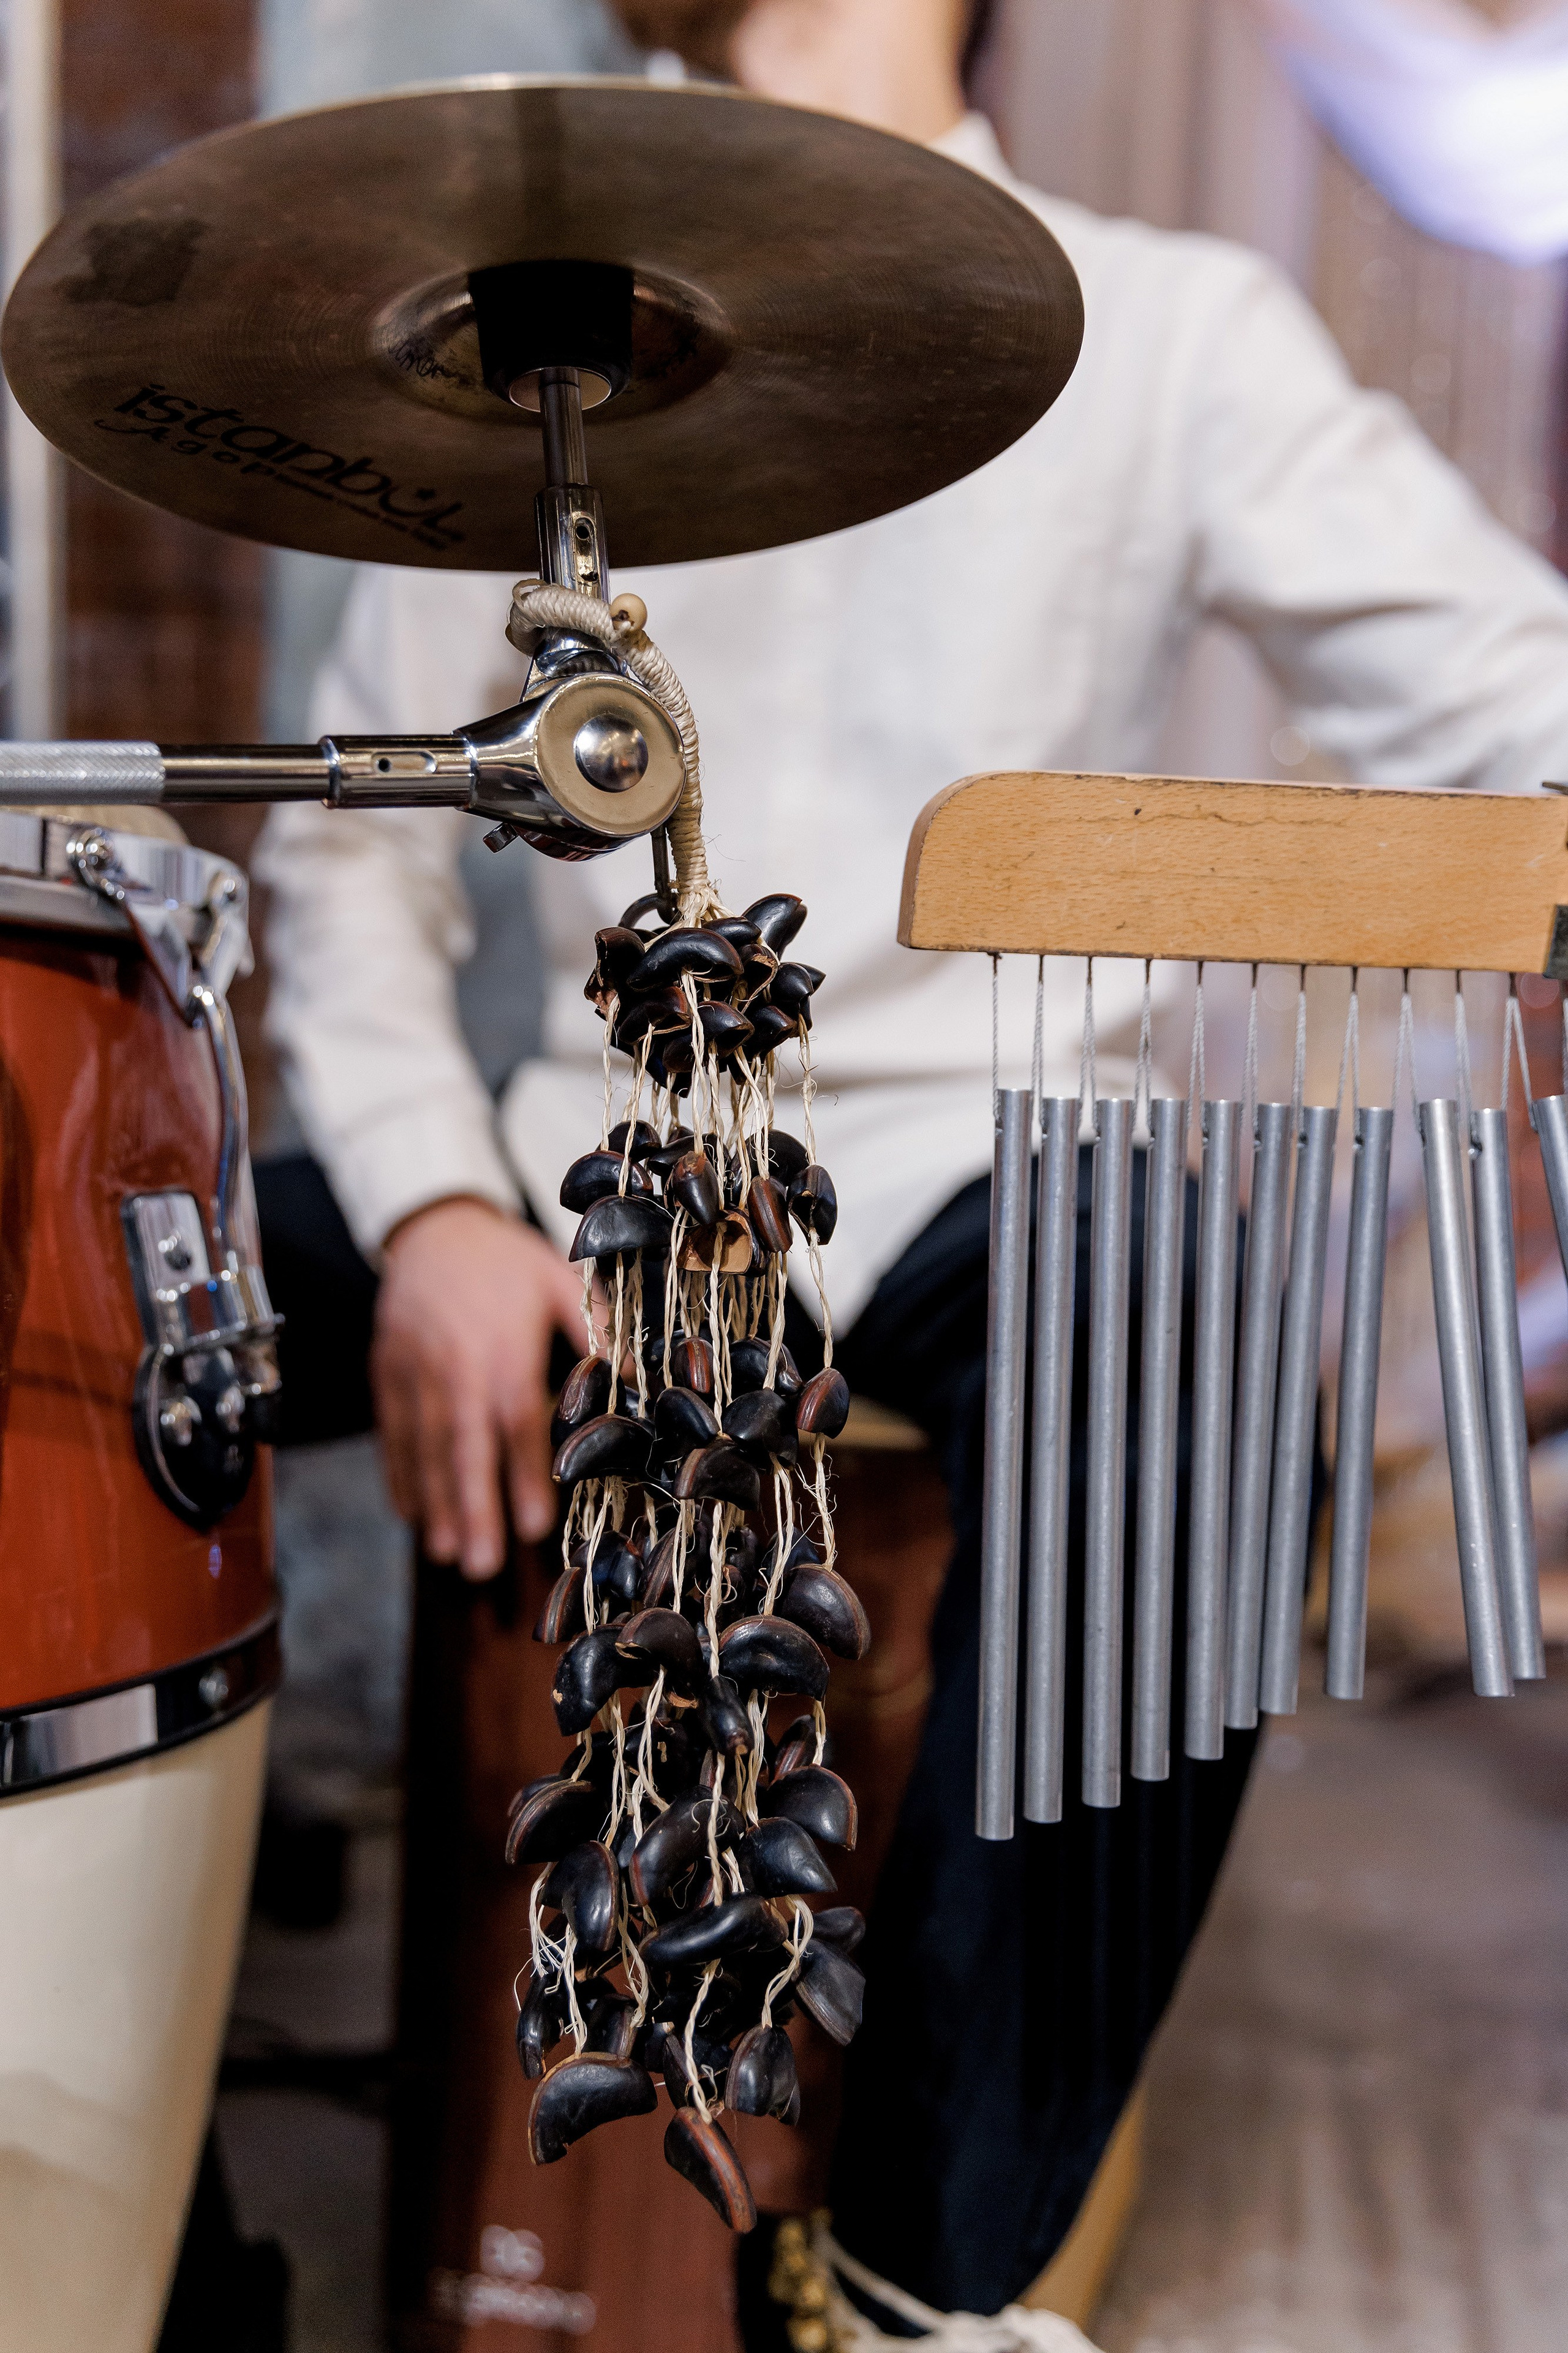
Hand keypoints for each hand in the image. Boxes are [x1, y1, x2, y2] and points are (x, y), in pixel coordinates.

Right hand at [372, 1198, 586, 1577]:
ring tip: (447, 1553)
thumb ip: (594, 1327)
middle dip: (471, 1508)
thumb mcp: (559, 1278)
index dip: (526, 1474)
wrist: (432, 1227)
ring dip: (435, 1504)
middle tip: (480, 1566)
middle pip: (463, 1445)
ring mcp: (412, 1370)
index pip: (516, 1419)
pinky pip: (391, 1431)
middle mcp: (454, 1363)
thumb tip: (635, 1378)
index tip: (537, 1526)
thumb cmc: (506, 1260)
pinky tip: (409, 1514)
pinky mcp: (386, 1372)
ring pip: (423, 1446)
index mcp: (504, 1344)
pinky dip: (398, 1474)